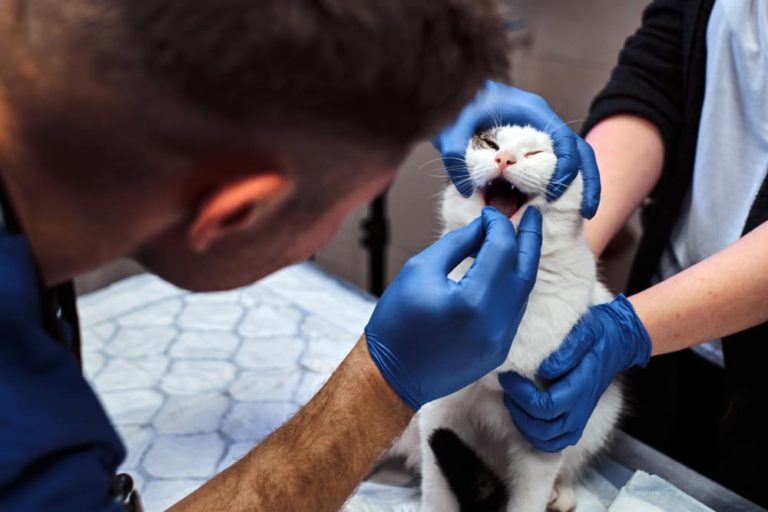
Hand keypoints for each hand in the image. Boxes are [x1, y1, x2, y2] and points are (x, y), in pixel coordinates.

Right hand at [365, 207, 542, 409]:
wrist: (391, 376)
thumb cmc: (397, 320)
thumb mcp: (420, 270)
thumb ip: (458, 243)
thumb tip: (485, 226)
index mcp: (474, 301)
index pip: (502, 249)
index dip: (498, 225)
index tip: (488, 212)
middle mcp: (496, 323)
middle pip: (525, 269)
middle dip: (529, 238)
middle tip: (532, 213)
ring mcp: (501, 341)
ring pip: (524, 291)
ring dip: (522, 262)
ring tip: (518, 238)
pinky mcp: (499, 351)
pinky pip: (514, 310)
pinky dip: (512, 286)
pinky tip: (504, 271)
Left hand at [433, 81, 599, 218]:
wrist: (458, 91)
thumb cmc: (458, 103)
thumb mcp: (453, 126)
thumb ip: (454, 153)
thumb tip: (465, 188)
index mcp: (533, 111)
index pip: (564, 139)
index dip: (566, 167)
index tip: (554, 193)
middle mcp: (543, 121)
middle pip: (580, 149)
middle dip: (588, 179)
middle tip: (587, 212)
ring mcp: (541, 132)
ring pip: (574, 156)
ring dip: (583, 182)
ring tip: (585, 213)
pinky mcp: (533, 145)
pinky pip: (556, 162)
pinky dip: (562, 181)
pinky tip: (557, 203)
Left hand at [498, 294, 651, 451]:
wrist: (617, 343)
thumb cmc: (597, 335)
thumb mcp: (584, 332)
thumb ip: (567, 350)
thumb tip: (544, 369)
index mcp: (581, 387)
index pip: (546, 405)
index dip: (521, 394)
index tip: (509, 376)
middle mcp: (580, 409)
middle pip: (542, 427)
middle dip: (517, 408)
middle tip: (508, 385)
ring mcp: (579, 419)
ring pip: (546, 439)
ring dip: (522, 423)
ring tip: (513, 399)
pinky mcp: (575, 423)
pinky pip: (553, 443)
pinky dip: (534, 436)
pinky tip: (524, 415)